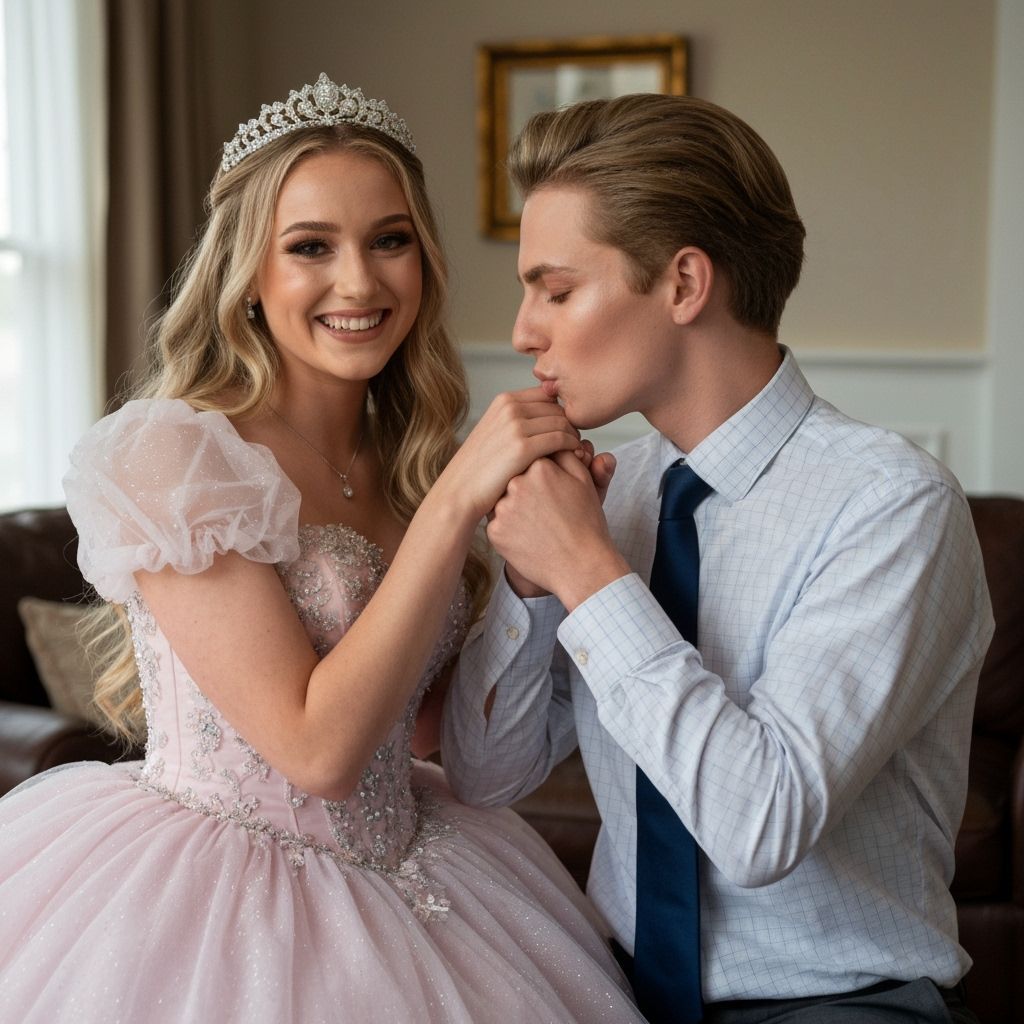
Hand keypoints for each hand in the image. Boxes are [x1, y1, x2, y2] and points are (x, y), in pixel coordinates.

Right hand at [432, 388, 580, 526]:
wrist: (460, 492)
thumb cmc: (480, 469)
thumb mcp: (495, 433)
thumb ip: (518, 420)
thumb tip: (548, 416)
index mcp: (504, 400)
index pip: (548, 396)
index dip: (561, 413)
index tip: (566, 431)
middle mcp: (510, 408)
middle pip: (558, 409)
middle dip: (570, 426)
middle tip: (576, 444)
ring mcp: (515, 426)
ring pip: (563, 423)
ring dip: (574, 438)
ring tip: (577, 453)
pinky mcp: (522, 447)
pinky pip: (561, 439)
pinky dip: (572, 448)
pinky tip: (574, 459)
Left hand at [488, 449, 630, 609]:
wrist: (581, 565)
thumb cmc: (586, 522)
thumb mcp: (583, 480)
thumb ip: (565, 453)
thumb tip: (552, 438)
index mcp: (538, 465)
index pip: (531, 458)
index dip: (543, 474)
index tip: (554, 489)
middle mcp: (516, 483)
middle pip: (514, 476)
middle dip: (527, 488)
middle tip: (546, 508)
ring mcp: (502, 509)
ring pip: (502, 499)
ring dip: (515, 506)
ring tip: (538, 522)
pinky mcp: (494, 532)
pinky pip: (497, 522)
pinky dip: (509, 527)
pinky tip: (528, 535)